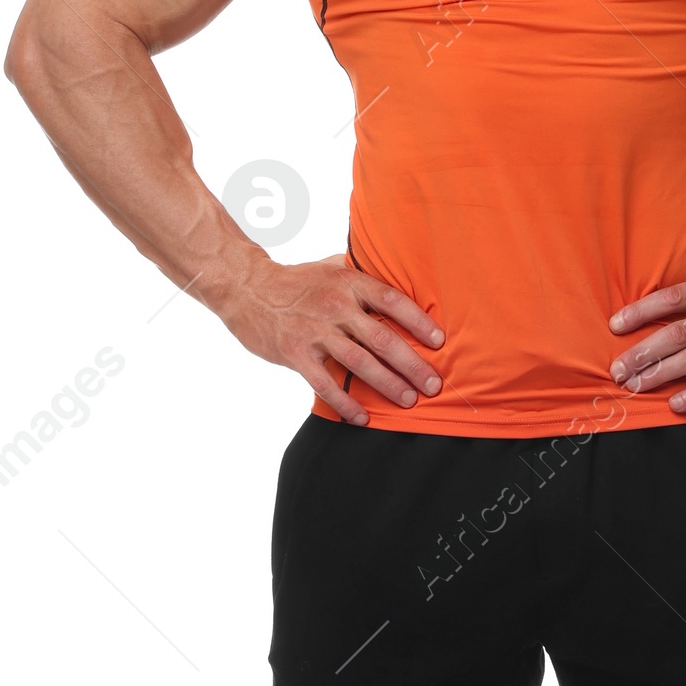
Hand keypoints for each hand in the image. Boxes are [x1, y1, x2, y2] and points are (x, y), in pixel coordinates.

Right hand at [219, 251, 442, 425]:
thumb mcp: (330, 267)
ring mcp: (314, 331)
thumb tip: (398, 278)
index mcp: (348, 282)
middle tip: (433, 384)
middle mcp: (335, 306)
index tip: (439, 341)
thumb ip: (360, 276)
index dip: (418, 321)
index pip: (391, 301)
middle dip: (412, 364)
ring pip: (359, 362)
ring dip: (387, 384)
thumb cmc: (296, 281)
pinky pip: (325, 383)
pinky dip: (345, 403)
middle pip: (382, 338)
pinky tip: (362, 417)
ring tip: (408, 400)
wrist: (246, 288)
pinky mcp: (295, 353)